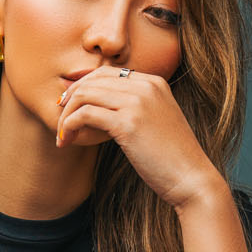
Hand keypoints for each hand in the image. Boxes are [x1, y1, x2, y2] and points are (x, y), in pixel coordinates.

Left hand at [55, 67, 219, 210]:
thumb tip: (100, 110)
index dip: (83, 87)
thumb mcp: (156, 122)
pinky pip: (85, 114)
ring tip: (62, 135)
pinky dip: (69, 126)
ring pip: (85, 95)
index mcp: (154, 82)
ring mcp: (138, 102)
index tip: (70, 106)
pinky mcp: (128, 123)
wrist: (192, 179)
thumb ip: (134, 108)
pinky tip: (66, 141)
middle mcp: (146, 86)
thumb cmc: (172, 158)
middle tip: (59, 119)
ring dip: (66, 116)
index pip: (107, 72)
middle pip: (92, 80)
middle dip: (70, 99)